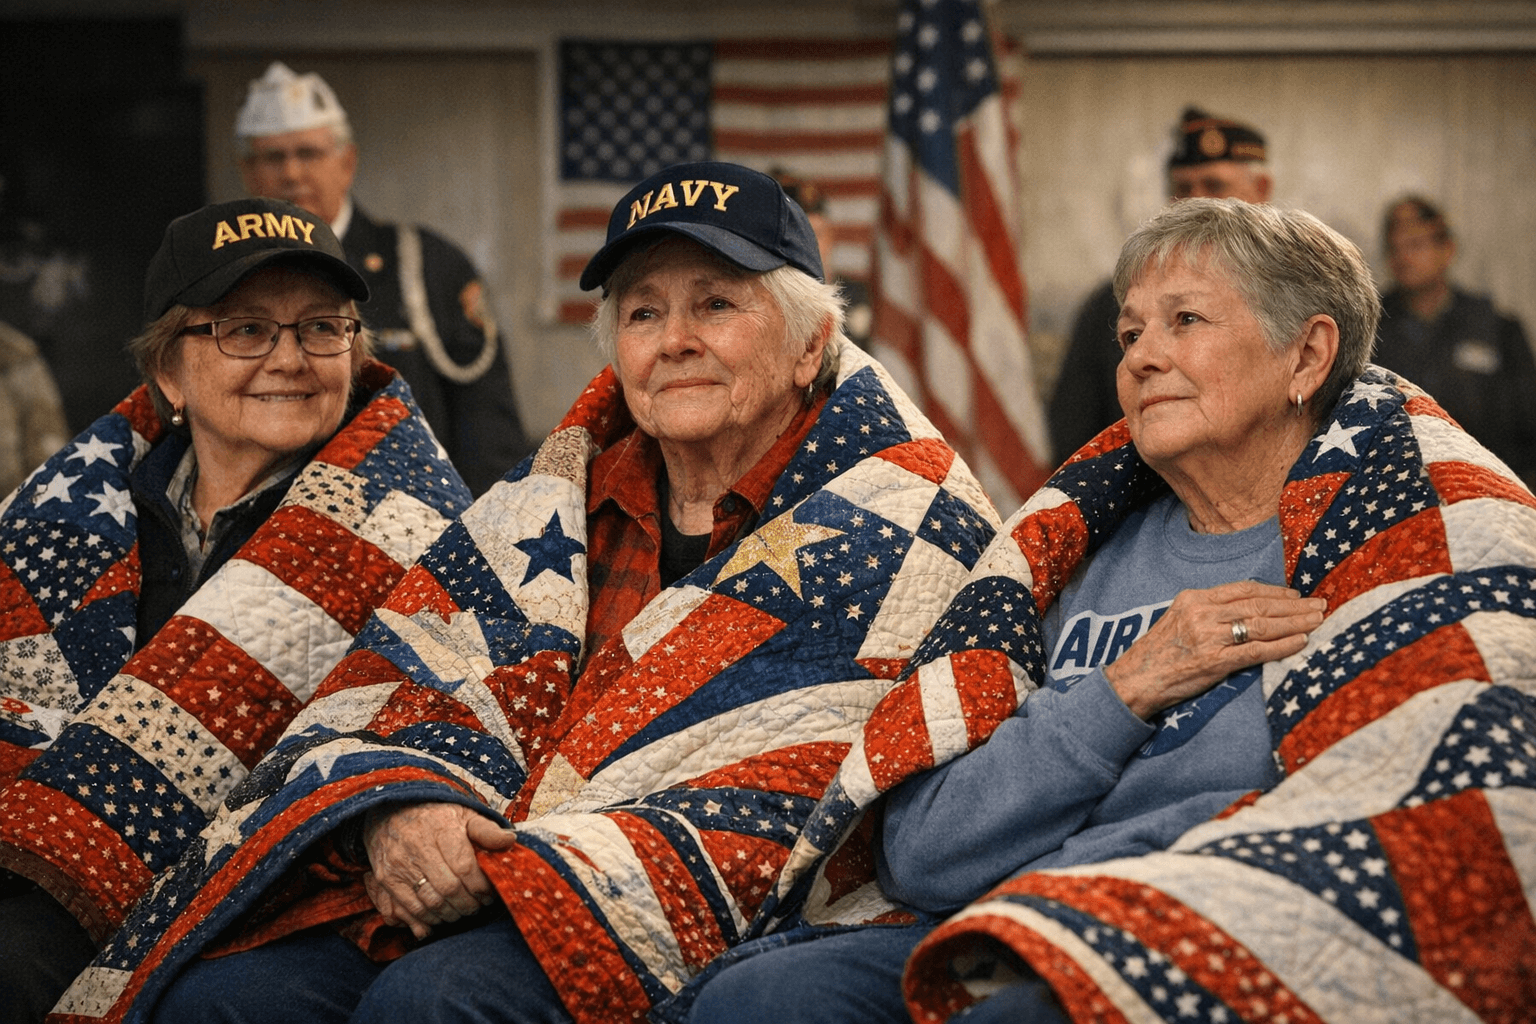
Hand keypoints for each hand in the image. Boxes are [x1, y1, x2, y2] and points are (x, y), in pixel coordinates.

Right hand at [361, 802, 518, 938]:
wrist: (390, 811)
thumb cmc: (435, 816)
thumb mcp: (464, 814)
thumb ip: (487, 830)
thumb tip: (510, 840)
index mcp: (441, 828)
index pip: (465, 867)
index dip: (481, 886)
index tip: (489, 892)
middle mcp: (417, 847)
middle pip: (448, 889)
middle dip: (469, 904)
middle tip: (478, 906)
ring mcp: (398, 865)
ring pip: (429, 904)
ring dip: (451, 914)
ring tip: (462, 910)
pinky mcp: (386, 879)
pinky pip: (410, 910)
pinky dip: (428, 920)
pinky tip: (441, 915)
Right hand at [1103, 581, 1325, 719]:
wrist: (1135, 679)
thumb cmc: (1159, 652)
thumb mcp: (1179, 619)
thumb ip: (1209, 611)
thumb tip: (1248, 610)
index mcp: (1193, 598)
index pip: (1243, 589)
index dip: (1274, 591)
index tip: (1296, 595)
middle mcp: (1202, 613)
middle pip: (1258, 605)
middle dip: (1294, 606)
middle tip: (1320, 605)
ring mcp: (1208, 637)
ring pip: (1262, 625)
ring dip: (1295, 623)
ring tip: (1317, 621)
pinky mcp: (1214, 662)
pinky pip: (1256, 651)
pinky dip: (1282, 646)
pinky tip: (1301, 642)